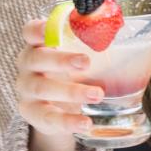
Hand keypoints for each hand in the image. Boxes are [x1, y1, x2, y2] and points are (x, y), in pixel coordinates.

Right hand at [15, 18, 104, 139]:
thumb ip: (92, 43)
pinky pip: (47, 117)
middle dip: (61, 60)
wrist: (56, 107)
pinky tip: (85, 123)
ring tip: (97, 94)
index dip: (38, 29)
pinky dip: (67, 121)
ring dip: (71, 91)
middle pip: (36, 59)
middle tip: (86, 62)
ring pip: (42, 89)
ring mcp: (27, 90)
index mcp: (38, 44)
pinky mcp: (32, 113)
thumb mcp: (77, 55)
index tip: (50, 29)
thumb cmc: (70, 71)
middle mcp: (28, 65)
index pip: (30, 32)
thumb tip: (123, 27)